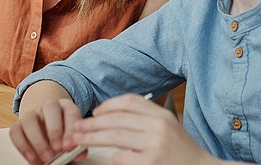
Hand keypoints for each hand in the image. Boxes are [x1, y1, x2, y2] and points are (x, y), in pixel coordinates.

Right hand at [9, 98, 85, 164]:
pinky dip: (24, 147)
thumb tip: (81, 153)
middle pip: (50, 107)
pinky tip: (33, 158)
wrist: (45, 128)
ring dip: (38, 141)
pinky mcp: (18, 124)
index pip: (70, 112)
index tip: (69, 146)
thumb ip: (76, 144)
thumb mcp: (71, 137)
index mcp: (66, 107)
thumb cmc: (62, 134)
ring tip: (46, 157)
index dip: (70, 129)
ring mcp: (32, 114)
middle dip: (54, 130)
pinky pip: (16, 132)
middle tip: (57, 149)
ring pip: (30, 120)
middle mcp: (48, 106)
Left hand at [70, 93, 218, 164]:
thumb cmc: (182, 154)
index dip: (108, 105)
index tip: (95, 112)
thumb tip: (109, 116)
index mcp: (162, 115)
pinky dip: (111, 157)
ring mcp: (154, 145)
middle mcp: (158, 127)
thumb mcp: (168, 128)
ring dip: (92, 137)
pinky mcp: (150, 163)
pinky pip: (121, 157)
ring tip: (79, 140)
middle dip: (92, 123)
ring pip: (114, 136)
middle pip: (116, 118)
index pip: (129, 102)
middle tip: (77, 127)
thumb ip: (145, 119)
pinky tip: (108, 158)